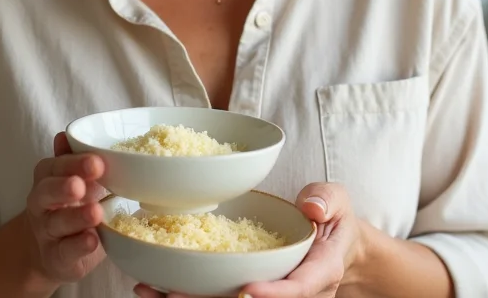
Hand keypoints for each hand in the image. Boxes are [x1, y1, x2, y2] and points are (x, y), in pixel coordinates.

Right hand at [24, 131, 108, 285]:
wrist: (52, 248)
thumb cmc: (70, 203)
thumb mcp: (73, 177)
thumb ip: (71, 156)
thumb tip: (65, 134)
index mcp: (48, 177)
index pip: (55, 166)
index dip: (74, 163)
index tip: (97, 162)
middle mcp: (41, 204)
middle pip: (46, 193)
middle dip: (63, 187)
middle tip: (81, 185)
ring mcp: (47, 232)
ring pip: (56, 223)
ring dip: (76, 217)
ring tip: (96, 213)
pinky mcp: (57, 257)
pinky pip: (65, 251)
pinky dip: (79, 246)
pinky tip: (93, 239)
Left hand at [133, 182, 366, 297]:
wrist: (335, 245)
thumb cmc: (334, 219)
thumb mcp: (338, 201)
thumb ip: (327, 199)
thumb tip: (310, 207)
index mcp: (320, 272)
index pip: (298, 289)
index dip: (273, 294)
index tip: (245, 291)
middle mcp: (295, 294)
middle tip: (172, 295)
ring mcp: (272, 296)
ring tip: (149, 292)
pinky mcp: (252, 293)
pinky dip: (189, 295)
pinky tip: (154, 287)